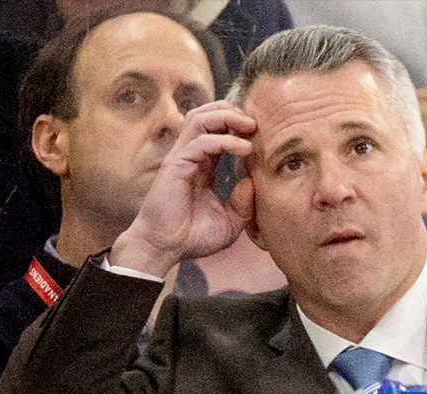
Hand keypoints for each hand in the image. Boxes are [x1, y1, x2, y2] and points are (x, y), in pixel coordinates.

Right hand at [110, 101, 256, 276]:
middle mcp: (191, 156)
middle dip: (233, 111)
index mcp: (203, 165)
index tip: (262, 133)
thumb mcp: (229, 223)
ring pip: (201, 119)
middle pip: (208, 115)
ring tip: (250, 126)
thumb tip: (253, 182)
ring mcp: (182, 158)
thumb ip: (243, 205)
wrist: (165, 249)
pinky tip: (243, 148)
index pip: (219, 131)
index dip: (238, 126)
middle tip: (256, 122)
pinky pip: (201, 142)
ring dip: (227, 117)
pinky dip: (224, 140)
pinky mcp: (176, 165)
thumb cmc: (192, 237)